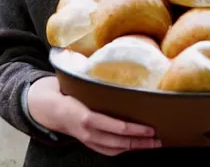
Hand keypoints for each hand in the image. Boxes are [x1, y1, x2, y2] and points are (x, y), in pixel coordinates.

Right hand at [27, 76, 161, 155]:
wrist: (51, 110)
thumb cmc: (69, 93)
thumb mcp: (79, 85)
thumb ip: (94, 80)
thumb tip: (112, 60)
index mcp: (87, 117)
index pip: (116, 127)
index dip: (135, 130)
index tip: (150, 128)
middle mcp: (89, 133)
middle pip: (120, 141)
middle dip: (141, 142)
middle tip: (158, 138)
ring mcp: (90, 141)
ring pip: (117, 148)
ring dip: (136, 148)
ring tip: (153, 143)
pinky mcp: (91, 144)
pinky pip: (110, 150)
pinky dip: (125, 149)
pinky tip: (136, 145)